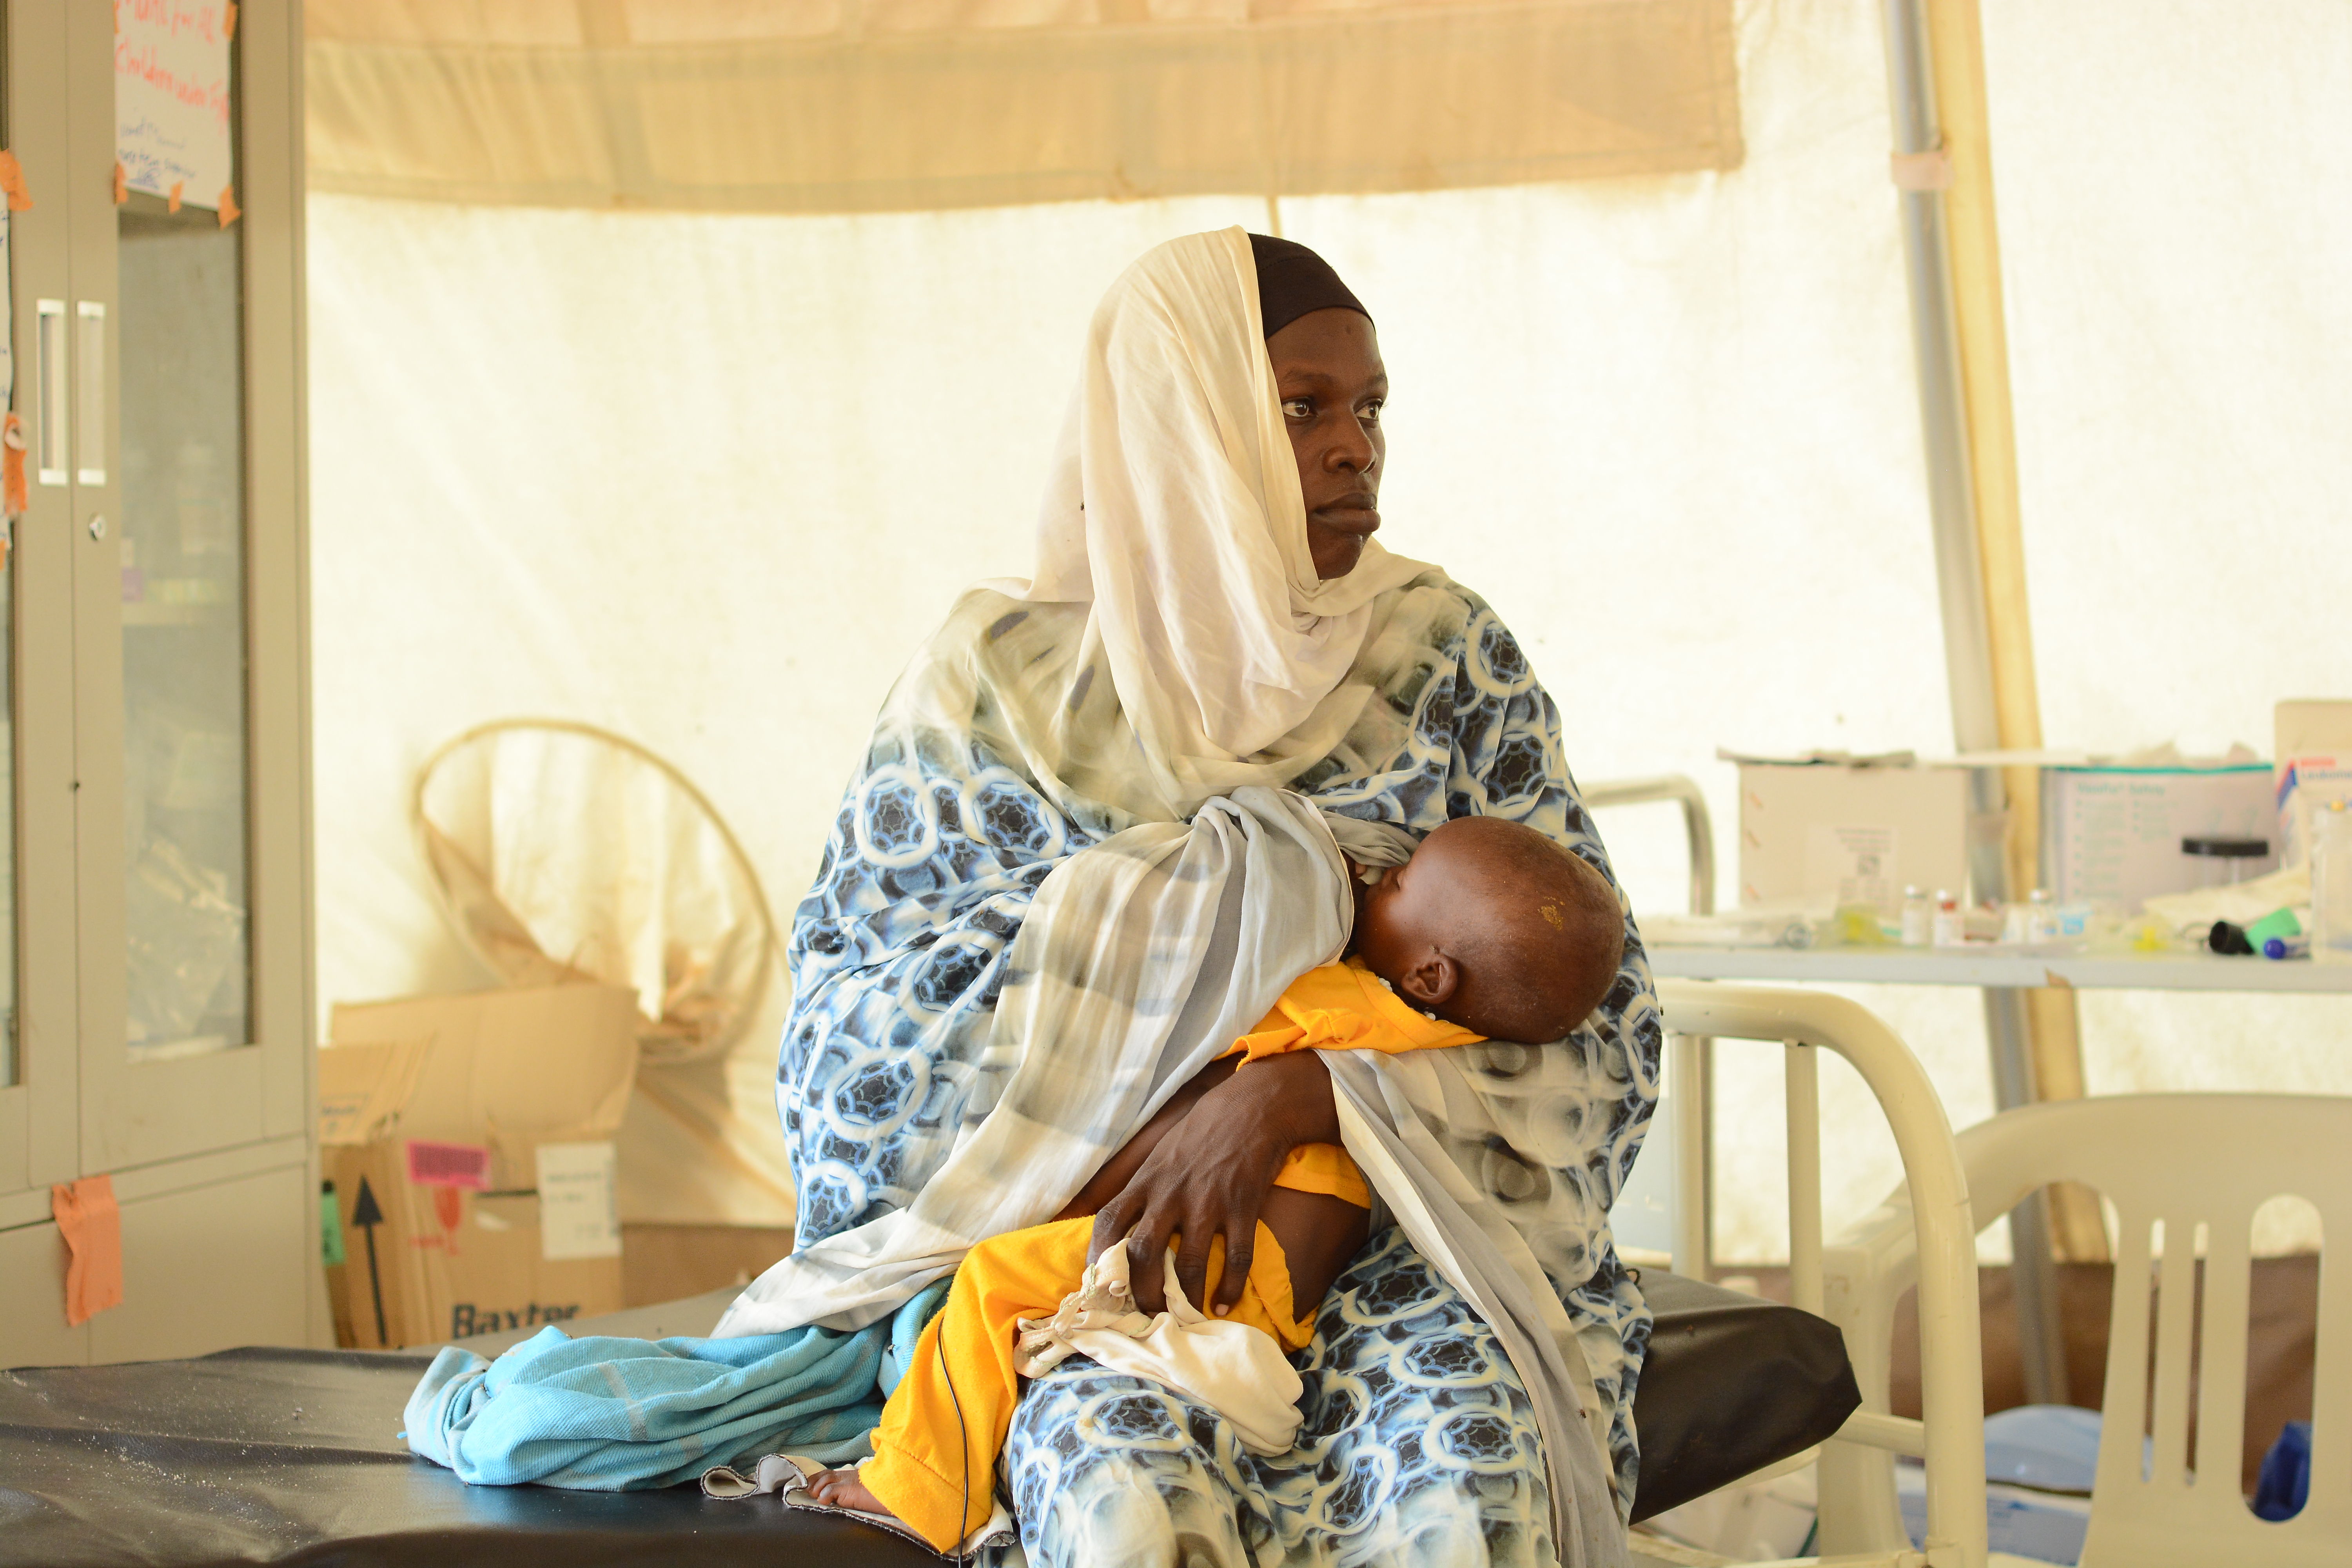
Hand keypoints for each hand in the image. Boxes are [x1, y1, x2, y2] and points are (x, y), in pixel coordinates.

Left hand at [1087, 1050, 1340, 1315]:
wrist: (1252, 1108)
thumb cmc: (1202, 1133)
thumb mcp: (1160, 1154)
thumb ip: (1142, 1188)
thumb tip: (1121, 1228)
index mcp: (1147, 1179)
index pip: (1109, 1220)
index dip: (1098, 1256)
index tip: (1096, 1284)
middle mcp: (1171, 1192)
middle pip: (1143, 1252)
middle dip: (1140, 1291)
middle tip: (1144, 1315)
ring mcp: (1208, 1201)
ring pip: (1187, 1263)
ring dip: (1184, 1297)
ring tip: (1184, 1316)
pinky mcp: (1242, 1206)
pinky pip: (1236, 1256)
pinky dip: (1230, 1286)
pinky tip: (1226, 1305)